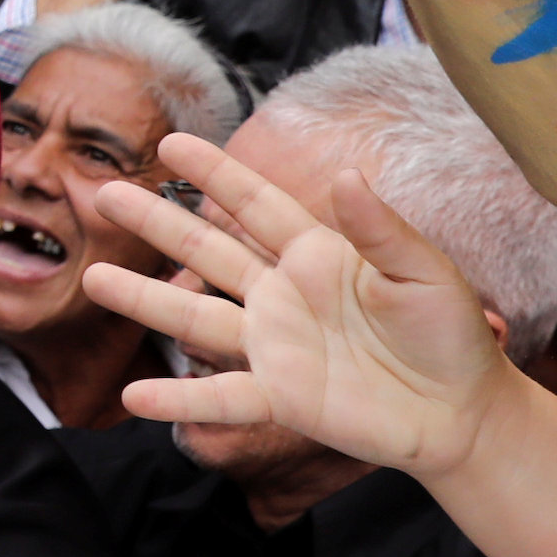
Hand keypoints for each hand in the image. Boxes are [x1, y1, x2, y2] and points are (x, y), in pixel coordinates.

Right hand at [81, 132, 511, 478]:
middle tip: (106, 195)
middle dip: (158, 223)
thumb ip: (382, 230)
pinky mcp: (281, 398)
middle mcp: (284, 296)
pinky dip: (179, 400)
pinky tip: (134, 397)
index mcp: (317, 255)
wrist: (463, 413)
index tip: (172, 143)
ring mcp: (276, 347)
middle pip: (208, 253)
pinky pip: (222, 398)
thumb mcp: (425, 274)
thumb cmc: (450, 334)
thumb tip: (346, 173)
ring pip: (197, 321)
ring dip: (146, 301)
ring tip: (94, 280)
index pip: (256, 205)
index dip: (215, 174)